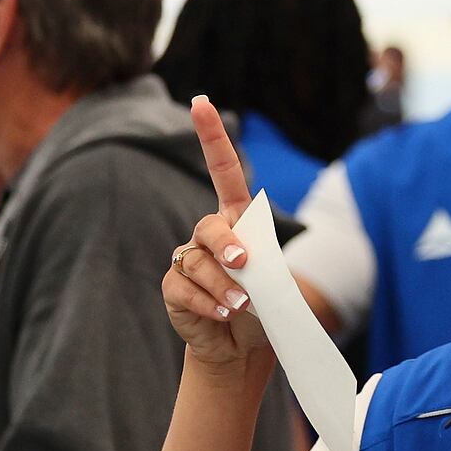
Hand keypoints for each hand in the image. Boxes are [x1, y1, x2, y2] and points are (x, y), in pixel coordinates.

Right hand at [160, 98, 273, 378]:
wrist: (244, 348)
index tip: (200, 102)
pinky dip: (207, 303)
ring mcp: (189, 260)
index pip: (223, 171)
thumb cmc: (265, 308)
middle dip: (226, 246)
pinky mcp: (174, 288)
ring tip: (241, 306)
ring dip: (224, 287)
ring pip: (198, 262)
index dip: (211, 136)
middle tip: (245, 265)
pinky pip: (184, 288)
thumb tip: (238, 266)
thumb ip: (262, 268)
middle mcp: (210, 236)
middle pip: (210, 228)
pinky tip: (223, 316)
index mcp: (237, 221)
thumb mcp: (276, 283)